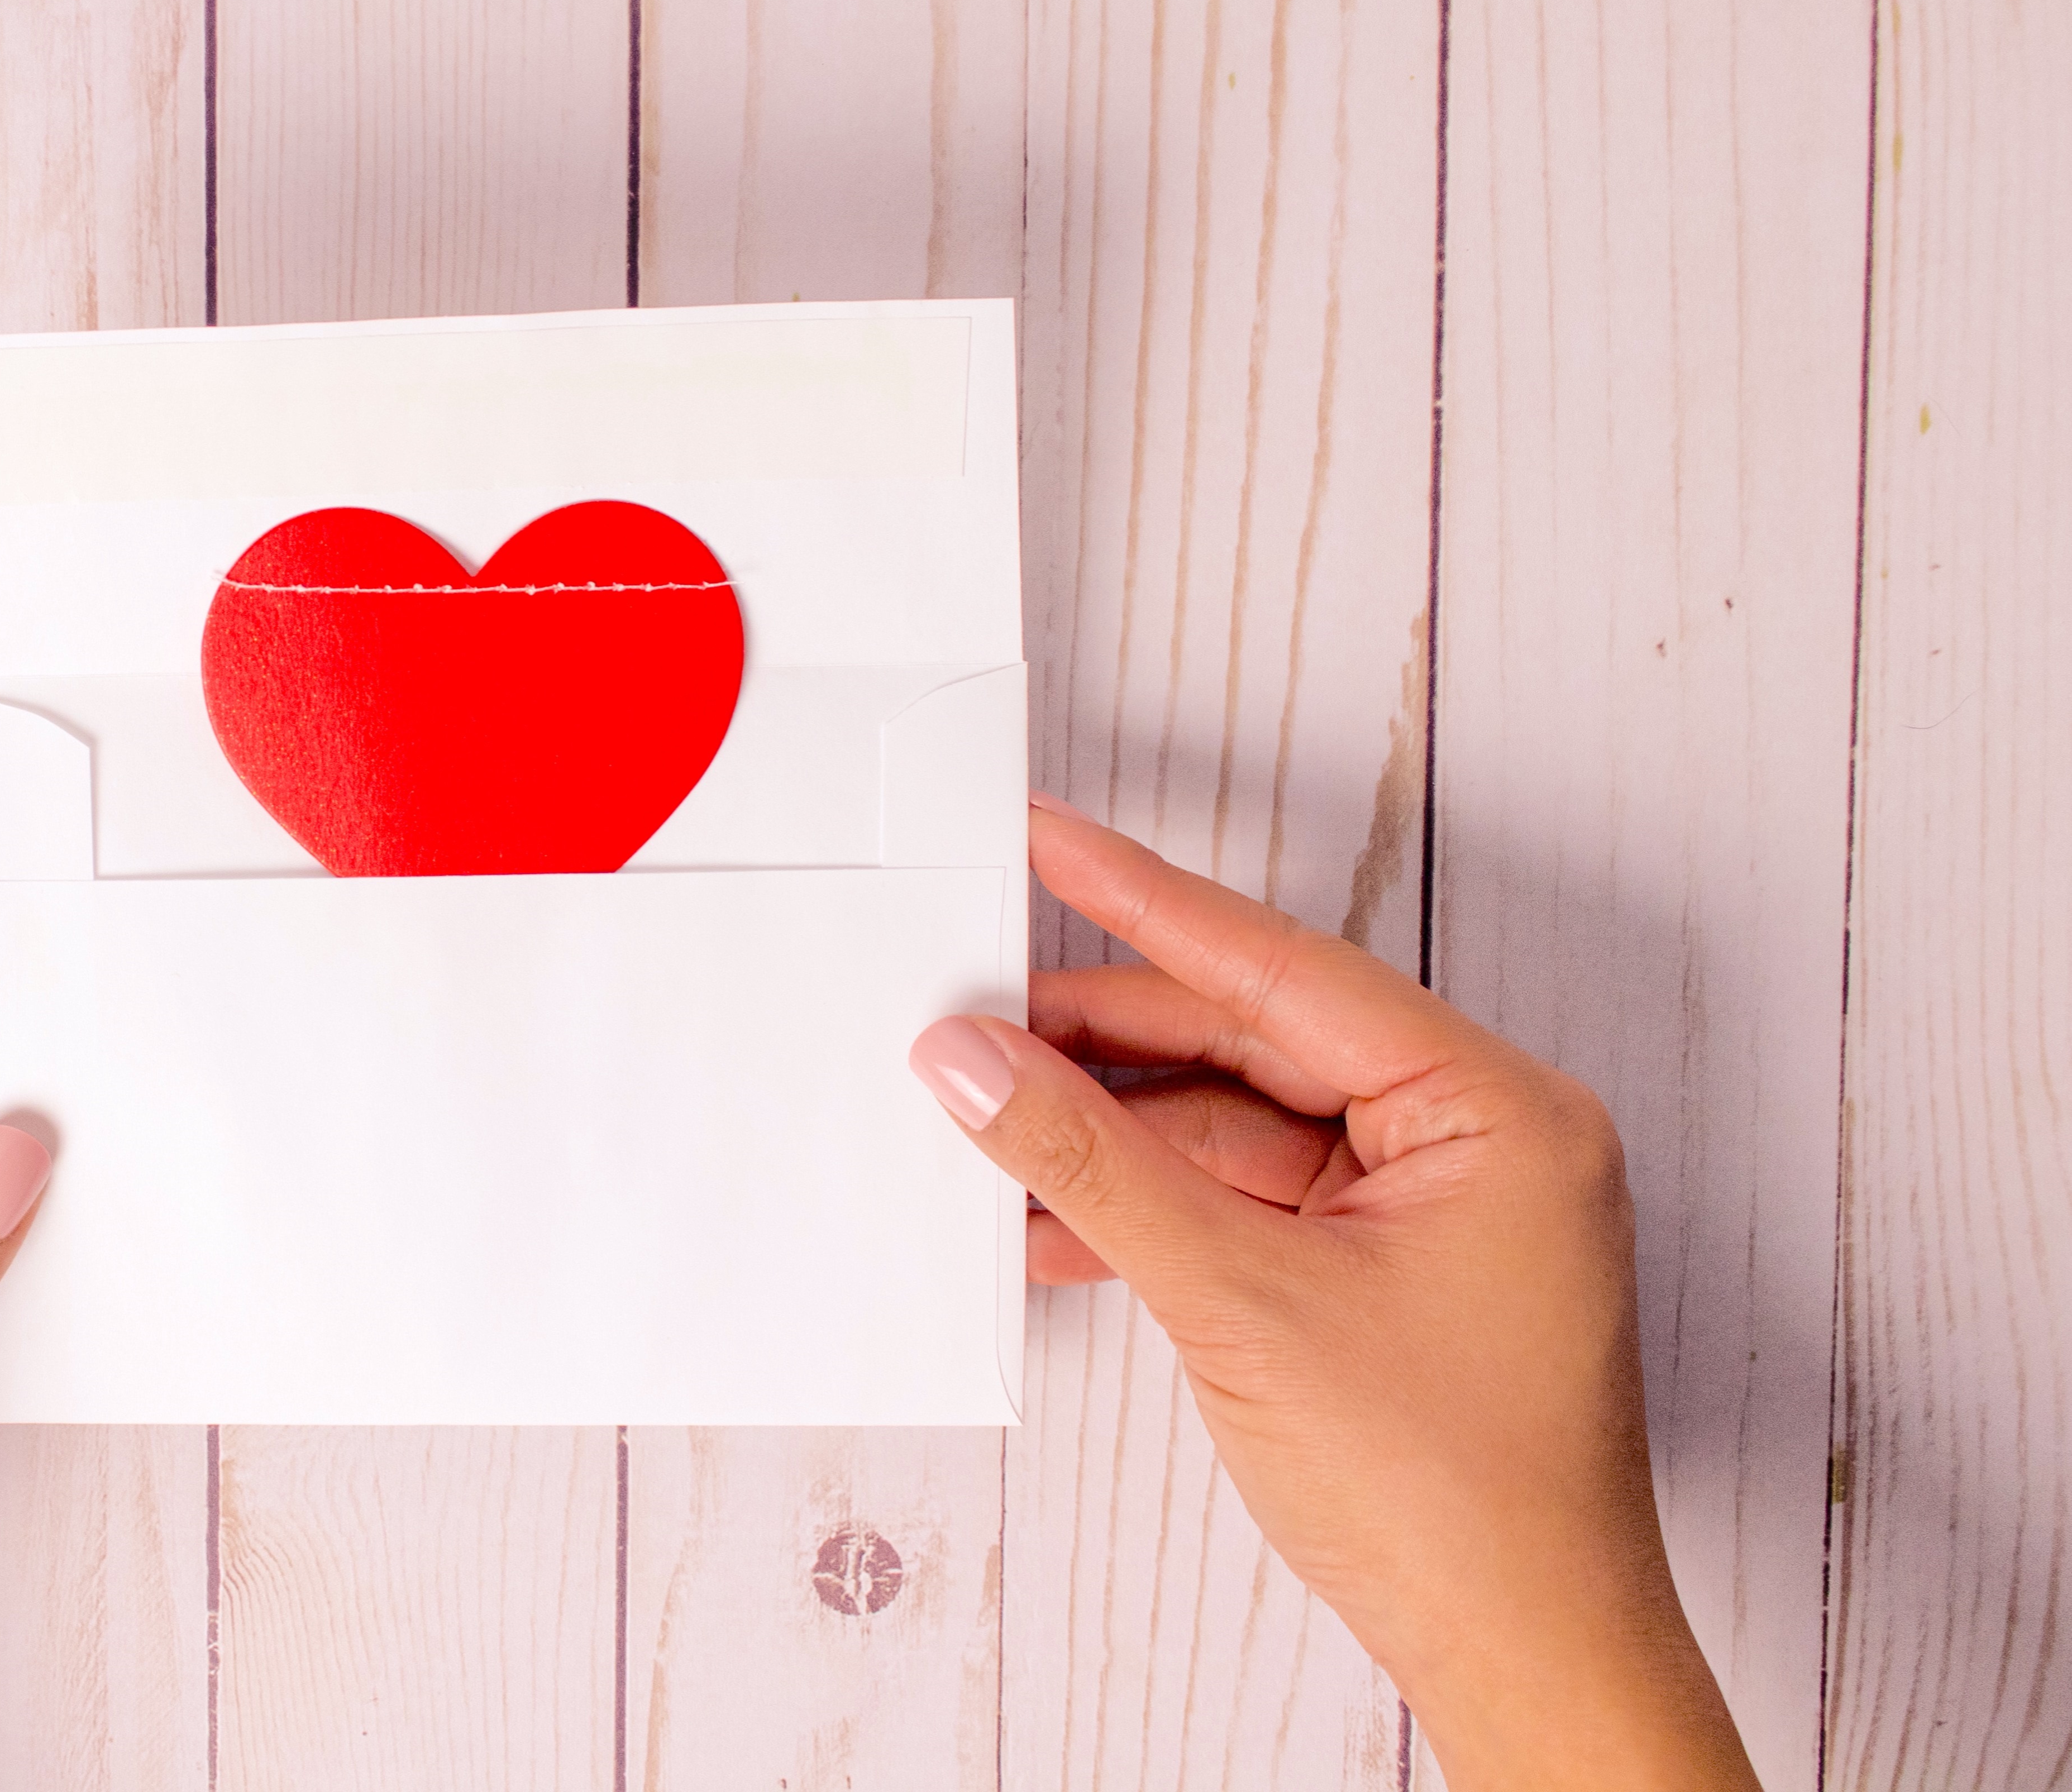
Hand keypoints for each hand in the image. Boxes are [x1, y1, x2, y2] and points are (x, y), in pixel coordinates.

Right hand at [910, 797, 1756, 1791]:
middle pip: (1253, 1041)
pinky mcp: (1385, 1270)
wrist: (1521, 1657)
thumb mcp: (1240, 1301)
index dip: (1147, 902)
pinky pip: (1247, 1200)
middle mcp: (1476, 1138)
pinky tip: (1049, 1213)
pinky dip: (1151, 1208)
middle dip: (1105, 1038)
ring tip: (985, 1116)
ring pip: (1235, 1126)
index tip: (1051, 839)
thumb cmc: (1457, 1498)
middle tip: (974, 1005)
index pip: (1285, 970)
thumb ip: (1094, 1163)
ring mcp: (1431, 1208)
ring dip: (1111, 1136)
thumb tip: (977, 1061)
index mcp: (1495, 1109)